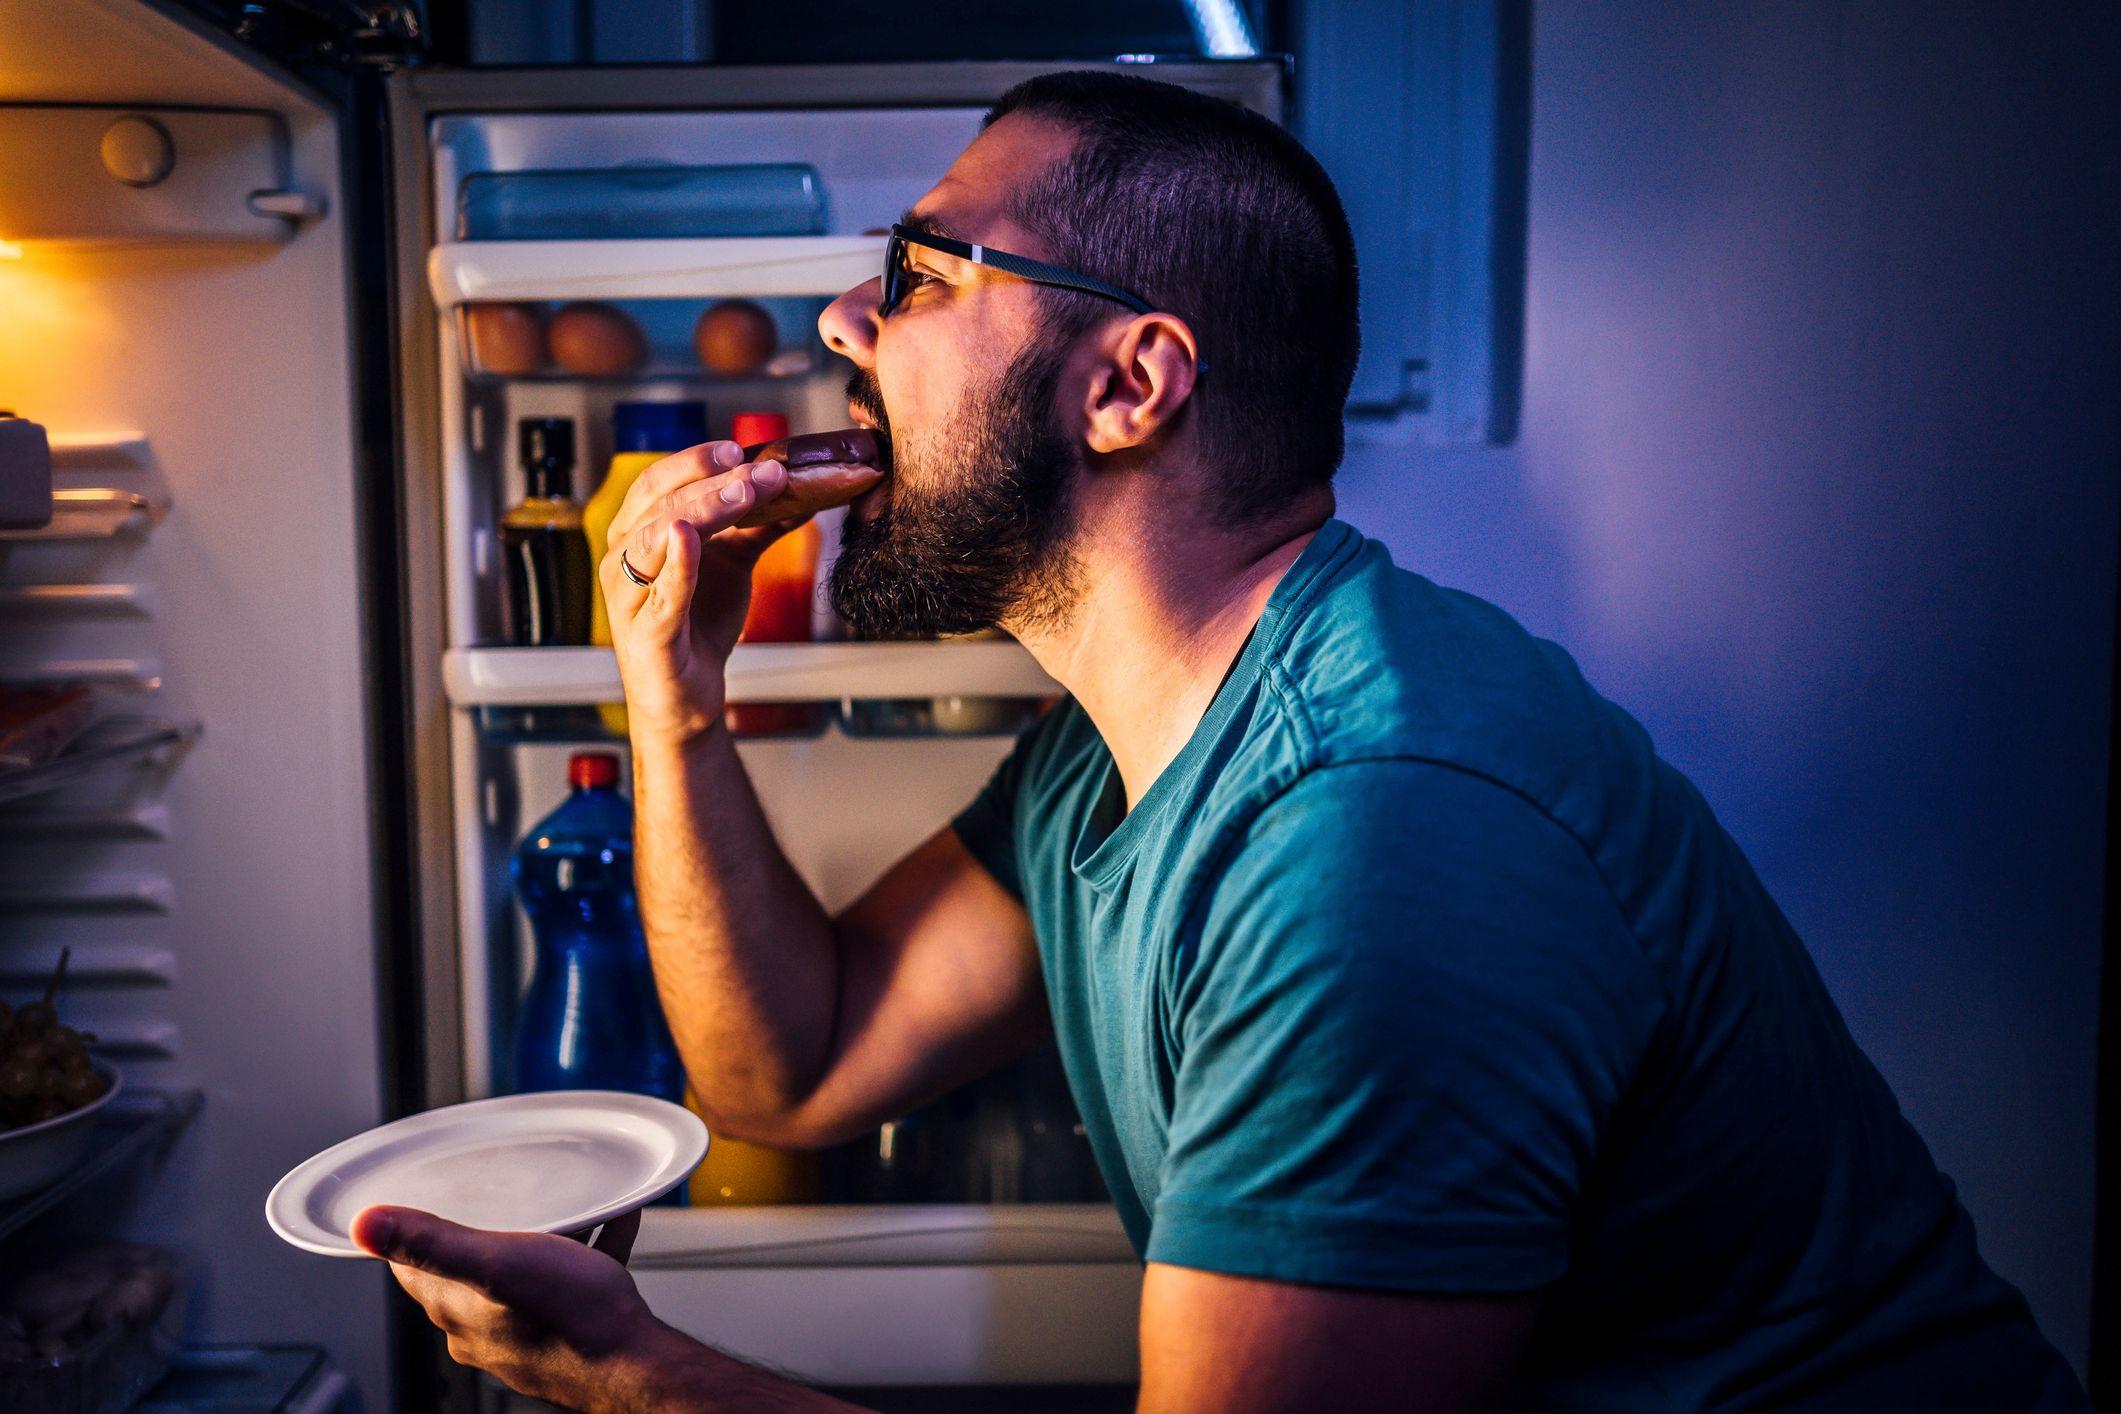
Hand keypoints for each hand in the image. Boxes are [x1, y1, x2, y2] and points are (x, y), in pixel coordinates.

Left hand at [353, 1204, 672, 1412]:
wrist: (634, 1363)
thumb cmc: (568, 1317)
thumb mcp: (496, 1264)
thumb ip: (431, 1243)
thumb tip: (363, 1225)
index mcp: (458, 1309)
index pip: (412, 1271)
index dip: (411, 1232)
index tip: (415, 1198)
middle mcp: (485, 1328)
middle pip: (467, 1271)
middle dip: (480, 1230)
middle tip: (495, 1192)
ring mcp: (526, 1333)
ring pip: (521, 1276)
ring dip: (539, 1239)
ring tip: (568, 1203)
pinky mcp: (567, 1332)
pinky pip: (572, 1280)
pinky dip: (587, 1249)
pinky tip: (613, 1220)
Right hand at [599, 441, 801, 743]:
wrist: (689, 694)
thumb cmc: (700, 624)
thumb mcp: (733, 563)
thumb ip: (758, 525)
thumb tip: (799, 489)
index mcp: (636, 533)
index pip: (659, 481)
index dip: (697, 460)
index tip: (742, 449)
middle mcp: (622, 558)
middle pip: (661, 502)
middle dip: (714, 480)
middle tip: (765, 469)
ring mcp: (628, 596)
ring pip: (657, 538)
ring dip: (705, 509)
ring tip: (745, 491)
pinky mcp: (646, 633)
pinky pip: (660, 593)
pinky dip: (677, 564)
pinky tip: (689, 537)